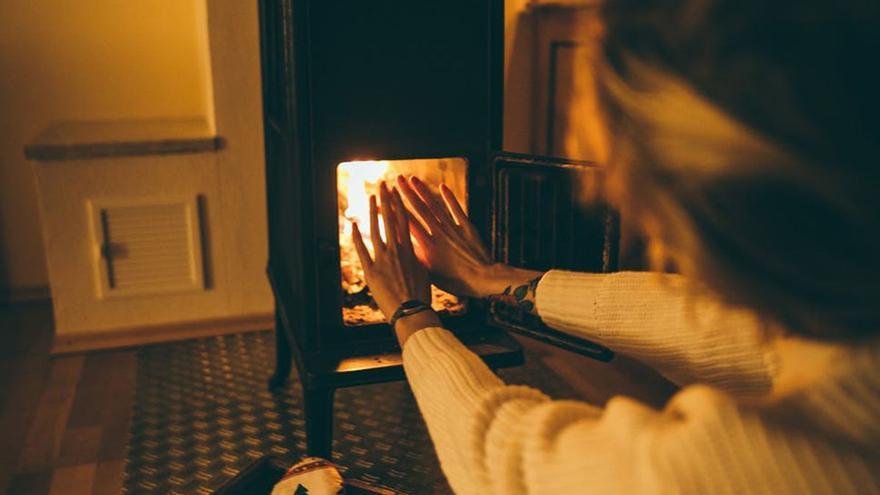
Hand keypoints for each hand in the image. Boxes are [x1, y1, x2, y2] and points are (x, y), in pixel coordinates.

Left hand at [351, 182, 435, 340]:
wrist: (412, 312)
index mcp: (411, 250)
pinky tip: (352, 224)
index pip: (404, 221)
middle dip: (387, 200)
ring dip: (372, 212)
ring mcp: (382, 260)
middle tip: (383, 185)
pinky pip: (361, 250)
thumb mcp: (425, 272)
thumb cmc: (421, 295)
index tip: (397, 192)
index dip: (400, 204)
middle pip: (391, 219)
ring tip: (371, 197)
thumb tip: (416, 249)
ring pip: (376, 230)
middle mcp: (396, 251)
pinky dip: (356, 236)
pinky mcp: (371, 271)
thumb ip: (418, 258)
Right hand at [396, 175, 534, 297]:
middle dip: (406, 193)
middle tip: (396, 179)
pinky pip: (456, 209)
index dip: (394, 211)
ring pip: (435, 206)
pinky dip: (449, 197)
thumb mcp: (431, 274)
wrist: (482, 280)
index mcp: (427, 246)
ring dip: (423, 191)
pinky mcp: (467, 227)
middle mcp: (438, 233)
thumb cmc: (456, 282)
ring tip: (412, 178)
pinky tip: (442, 186)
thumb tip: (404, 249)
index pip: (406, 223)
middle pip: (419, 209)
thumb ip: (418, 259)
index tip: (384, 200)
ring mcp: (453, 228)